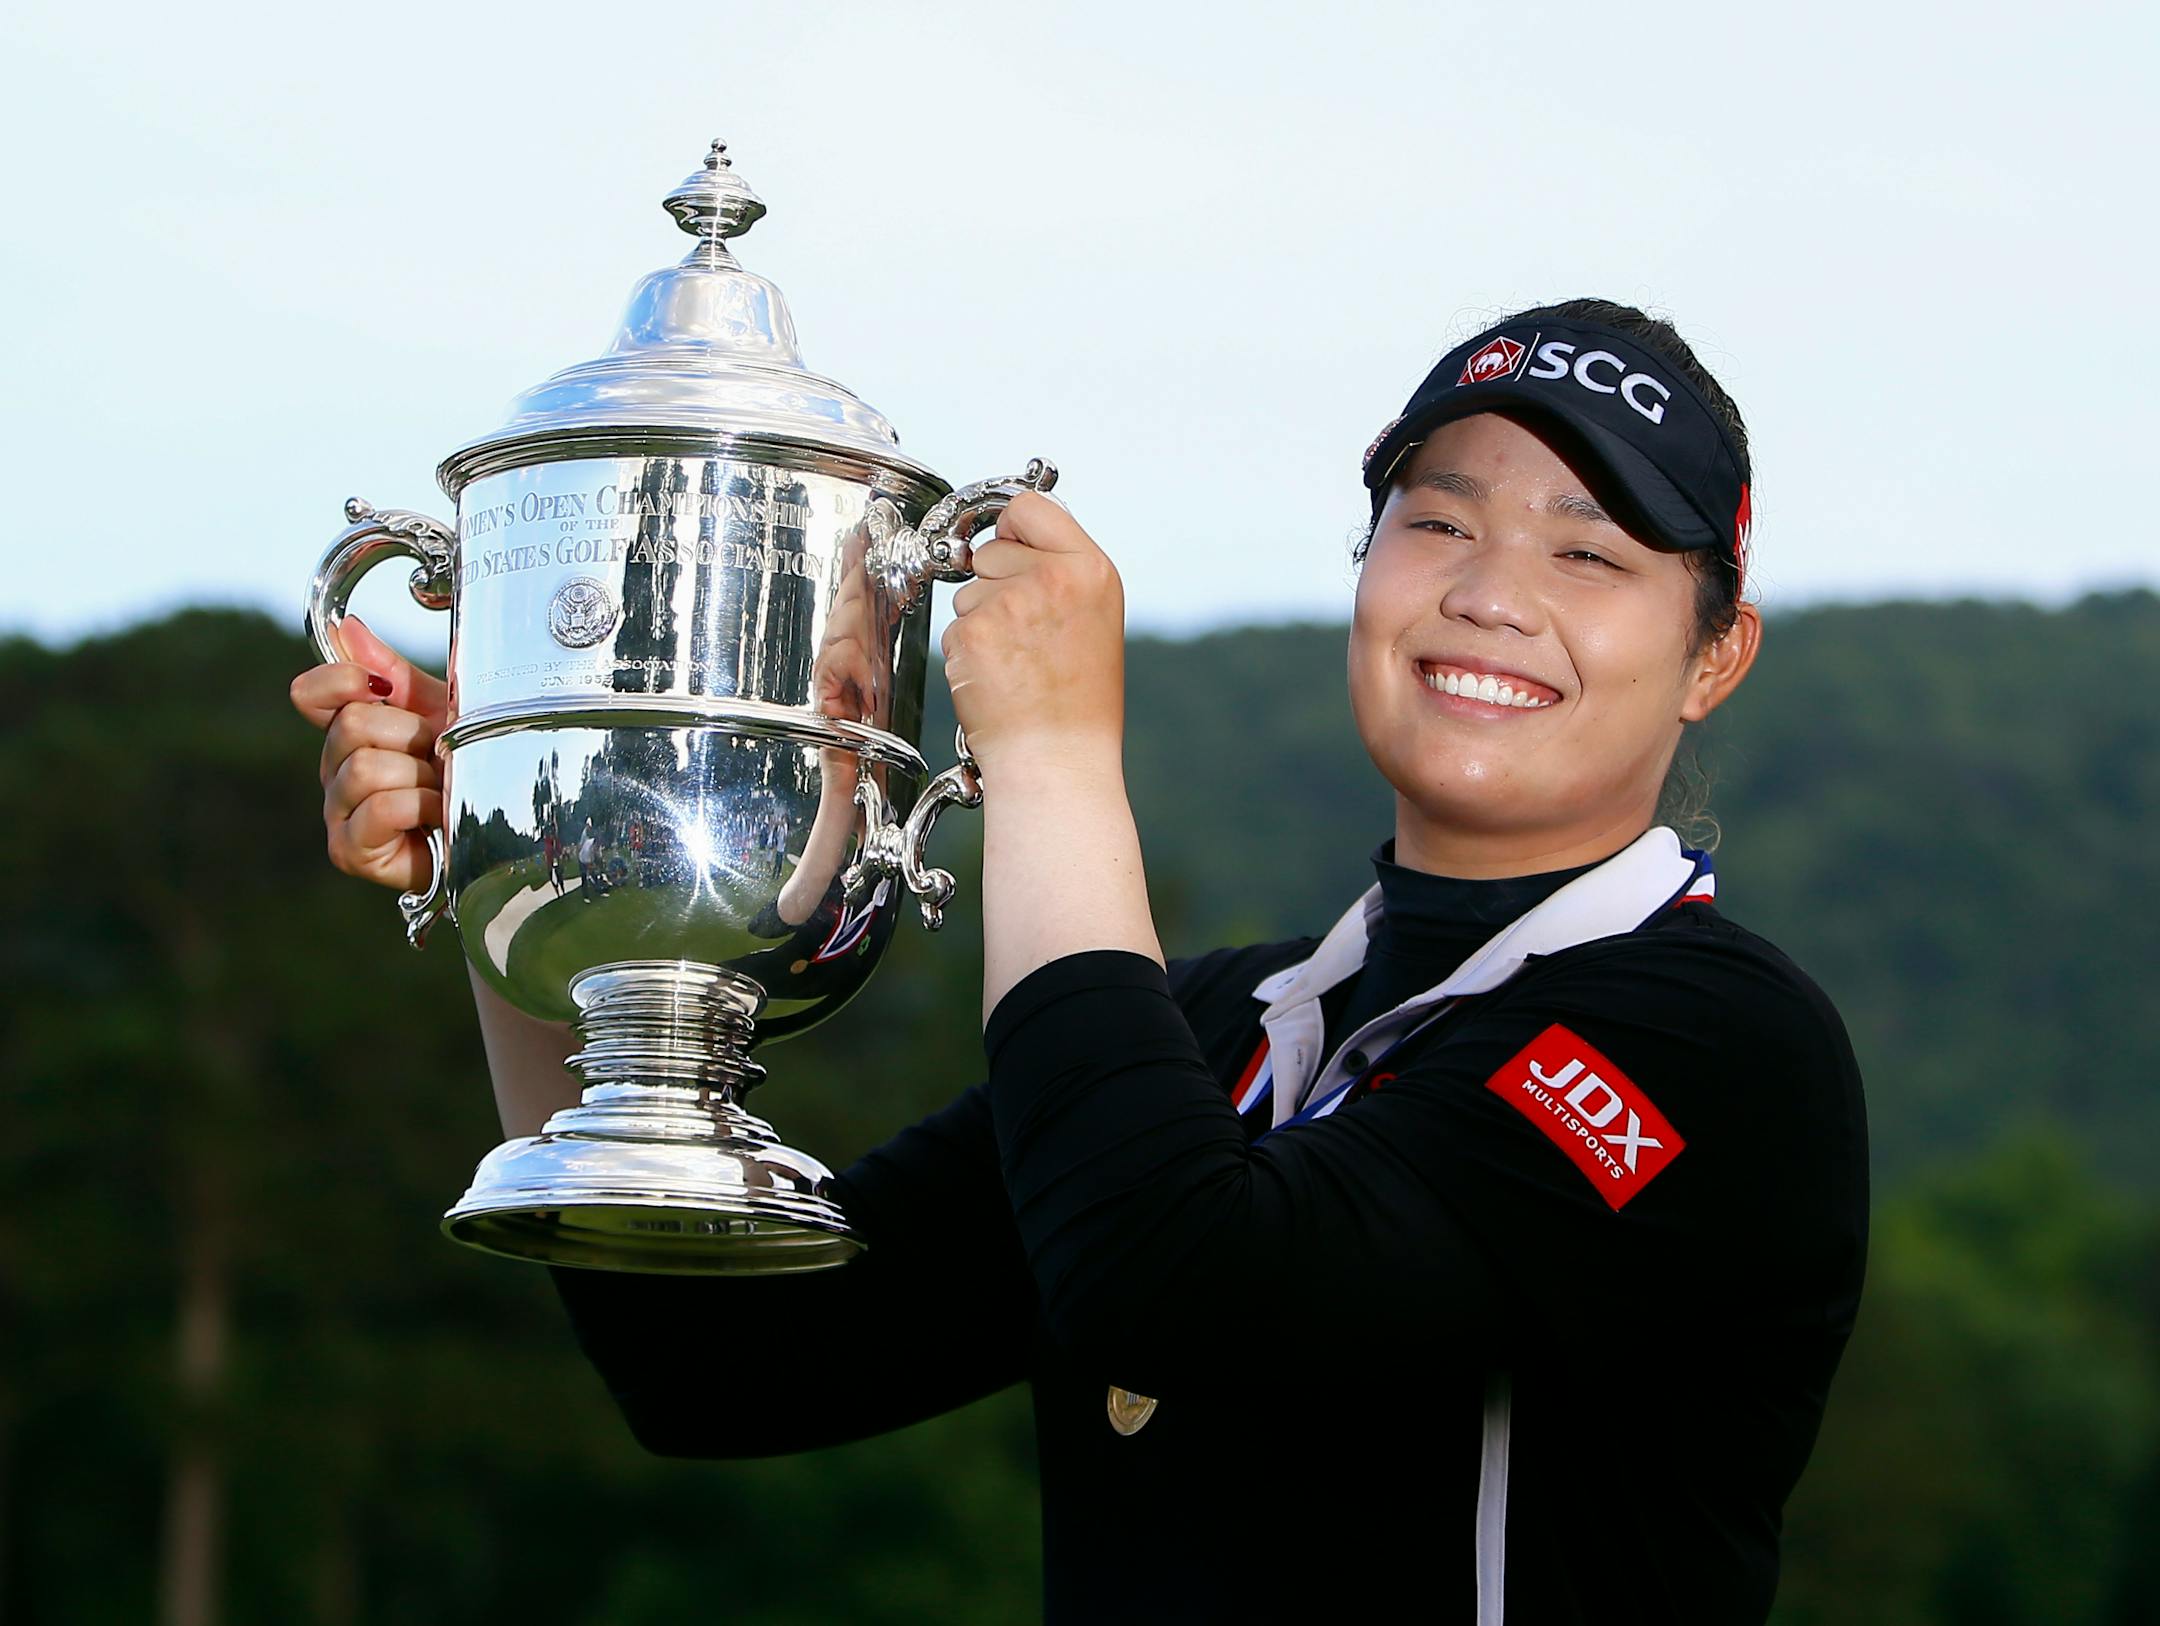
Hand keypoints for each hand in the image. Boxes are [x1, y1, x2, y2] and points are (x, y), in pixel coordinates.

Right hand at [287, 615, 449, 894]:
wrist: (497, 825)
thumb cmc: (465, 771)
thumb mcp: (438, 711)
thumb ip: (394, 673)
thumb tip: (348, 628)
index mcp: (349, 733)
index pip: (309, 694)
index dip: (341, 680)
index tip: (383, 688)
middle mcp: (335, 771)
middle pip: (351, 725)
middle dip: (410, 736)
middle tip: (438, 757)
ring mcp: (338, 813)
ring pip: (366, 768)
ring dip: (421, 777)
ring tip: (442, 790)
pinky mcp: (351, 850)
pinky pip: (382, 807)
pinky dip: (422, 807)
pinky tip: (440, 815)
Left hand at [941, 492, 1125, 777]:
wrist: (1058, 761)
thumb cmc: (1079, 702)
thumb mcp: (1094, 618)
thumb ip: (1061, 570)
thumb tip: (1013, 533)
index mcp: (1092, 569)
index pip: (1030, 507)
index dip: (1012, 529)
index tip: (1010, 549)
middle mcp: (1054, 578)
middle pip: (991, 549)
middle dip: (995, 584)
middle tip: (1025, 635)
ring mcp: (1011, 603)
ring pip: (968, 591)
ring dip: (981, 621)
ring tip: (1016, 663)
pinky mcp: (974, 633)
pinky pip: (955, 626)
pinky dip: (967, 653)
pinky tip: (995, 679)